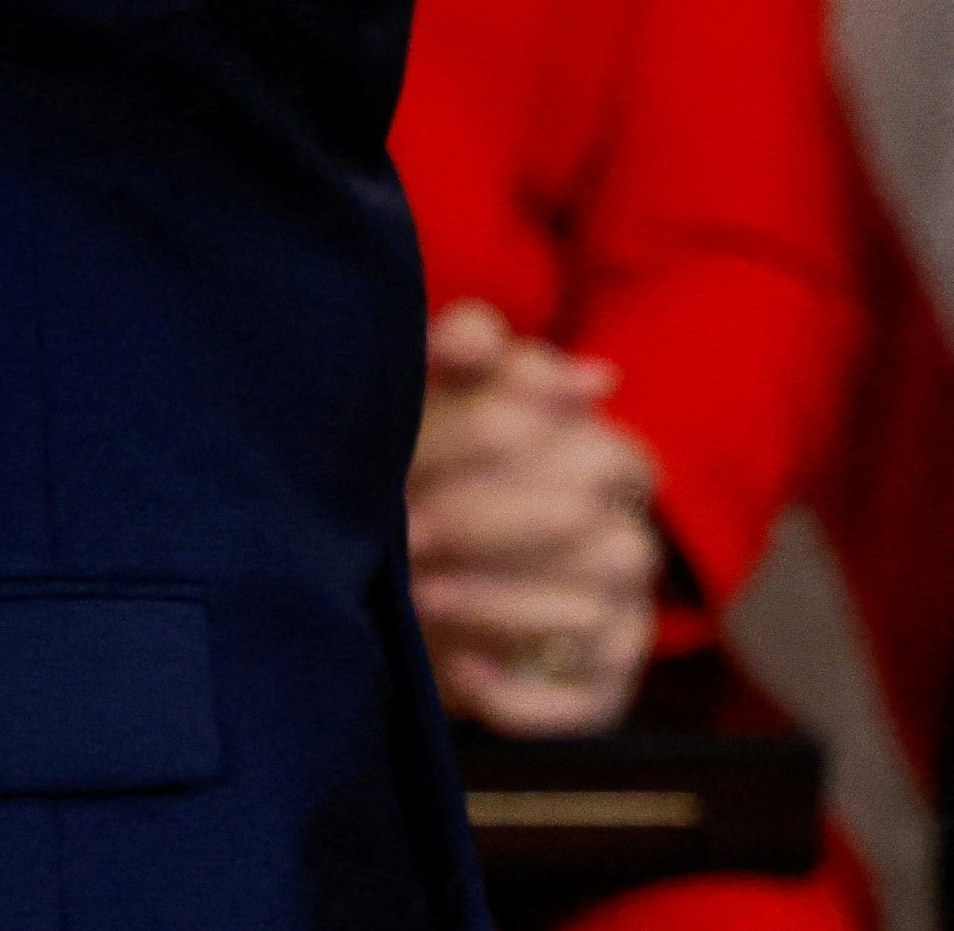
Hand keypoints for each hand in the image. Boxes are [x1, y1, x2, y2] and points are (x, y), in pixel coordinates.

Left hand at [410, 302, 661, 735]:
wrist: (429, 578)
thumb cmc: (444, 466)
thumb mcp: (449, 396)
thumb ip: (459, 351)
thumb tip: (468, 334)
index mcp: (607, 455)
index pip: (593, 443)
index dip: (503, 444)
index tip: (419, 452)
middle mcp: (631, 537)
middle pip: (586, 524)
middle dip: (489, 522)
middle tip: (405, 529)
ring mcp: (626, 618)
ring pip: (591, 608)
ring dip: (499, 602)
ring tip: (417, 592)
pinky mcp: (604, 690)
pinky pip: (582, 702)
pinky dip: (520, 695)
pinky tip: (459, 668)